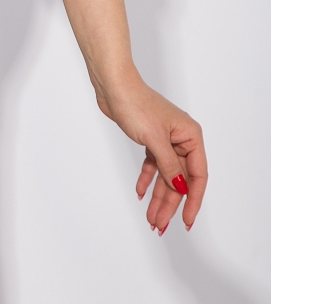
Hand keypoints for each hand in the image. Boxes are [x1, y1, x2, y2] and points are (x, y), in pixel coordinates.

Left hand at [98, 72, 206, 233]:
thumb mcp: (155, 139)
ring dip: (157, 196)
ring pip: (165, 175)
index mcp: (190, 136)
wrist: (113, 86)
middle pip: (180, 179)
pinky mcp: (150, 139)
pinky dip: (147, 179)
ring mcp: (165, 139)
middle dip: (170, 204)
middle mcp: (181, 138)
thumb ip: (169, 166)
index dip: (193, 201)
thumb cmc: (136, 104)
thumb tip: (181, 188)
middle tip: (159, 225)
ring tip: (151, 218)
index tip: (187, 221)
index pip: (198, 175)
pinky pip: (153, 165)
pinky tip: (140, 193)